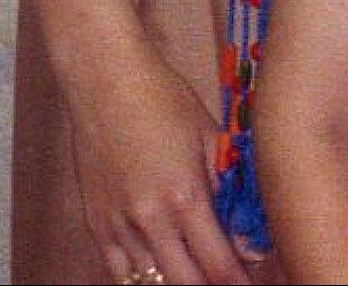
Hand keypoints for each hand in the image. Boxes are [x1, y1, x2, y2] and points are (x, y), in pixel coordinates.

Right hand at [70, 49, 253, 284]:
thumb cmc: (163, 99)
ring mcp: (118, 225)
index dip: (238, 280)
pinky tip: (162, 272)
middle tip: (229, 281)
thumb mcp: (210, 136)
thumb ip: (229, 186)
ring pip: (151, 282)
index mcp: (185, 196)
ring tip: (199, 277)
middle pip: (185, 282)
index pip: (218, 263)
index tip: (251, 283)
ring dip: (178, 283)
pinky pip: (119, 271)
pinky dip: (142, 278)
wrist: (105, 81)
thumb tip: (249, 234)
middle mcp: (150, 219)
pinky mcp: (95, 223)